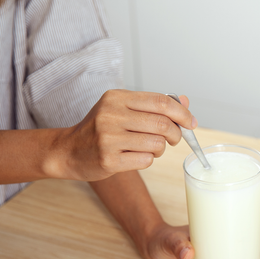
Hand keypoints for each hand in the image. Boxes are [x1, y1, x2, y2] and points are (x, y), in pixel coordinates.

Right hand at [48, 90, 195, 180]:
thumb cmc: (101, 129)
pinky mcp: (109, 160)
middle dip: (176, 134)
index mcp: (117, 97)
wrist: (69, 151)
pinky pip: (146, 160)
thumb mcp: (123, 109)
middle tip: (174, 138)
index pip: (161, 102)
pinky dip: (148, 160)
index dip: (182, 113)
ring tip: (148, 147)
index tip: (191, 123)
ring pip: (157, 144)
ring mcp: (109, 138)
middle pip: (163, 124)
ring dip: (160, 149)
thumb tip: (185, 102)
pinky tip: (134, 157)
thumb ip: (153, 105)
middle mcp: (111, 114)